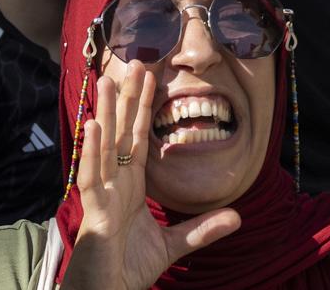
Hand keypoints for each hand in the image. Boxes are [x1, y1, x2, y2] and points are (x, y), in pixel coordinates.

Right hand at [62, 69, 238, 289]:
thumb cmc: (127, 269)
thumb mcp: (172, 246)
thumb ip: (201, 230)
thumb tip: (237, 216)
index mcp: (130, 187)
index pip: (137, 139)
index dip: (143, 108)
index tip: (150, 76)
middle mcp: (114, 184)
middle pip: (121, 133)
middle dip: (127, 99)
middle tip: (134, 61)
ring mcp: (102, 196)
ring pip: (104, 147)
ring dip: (106, 113)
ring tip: (108, 81)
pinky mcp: (94, 212)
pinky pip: (92, 177)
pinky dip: (93, 153)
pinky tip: (95, 126)